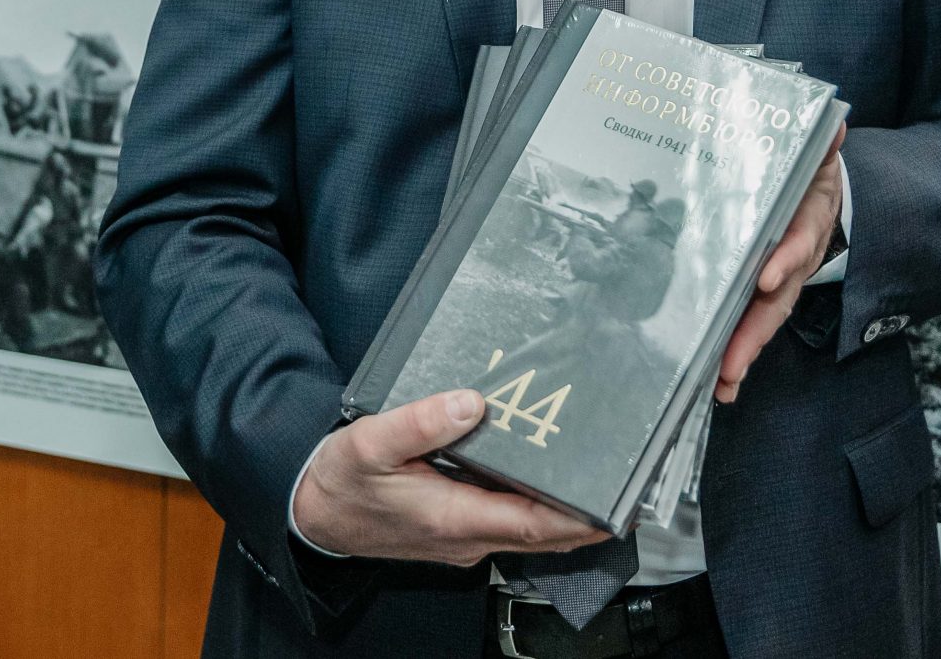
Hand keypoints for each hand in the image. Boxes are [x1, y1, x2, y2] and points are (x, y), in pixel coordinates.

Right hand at [292, 389, 605, 566]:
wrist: (312, 514)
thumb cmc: (340, 481)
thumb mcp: (370, 443)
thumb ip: (420, 422)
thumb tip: (471, 402)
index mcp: (453, 517)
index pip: (534, 525)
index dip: (580, 517)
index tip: (617, 504)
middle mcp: (466, 536)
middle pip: (543, 535)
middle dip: (587, 518)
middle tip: (628, 490)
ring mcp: (462, 537)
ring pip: (528, 532)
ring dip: (565, 516)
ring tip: (599, 481)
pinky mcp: (454, 530)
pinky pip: (508, 524)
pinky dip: (536, 510)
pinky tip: (545, 481)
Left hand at [715, 123, 846, 403]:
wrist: (823, 195)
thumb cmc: (809, 175)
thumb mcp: (818, 157)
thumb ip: (821, 144)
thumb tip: (833, 125)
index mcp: (806, 222)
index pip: (798, 242)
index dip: (785, 261)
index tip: (766, 278)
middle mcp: (795, 260)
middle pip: (778, 300)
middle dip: (755, 333)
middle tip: (731, 364)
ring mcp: (780, 281)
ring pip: (763, 321)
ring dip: (743, 353)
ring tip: (721, 384)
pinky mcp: (762, 293)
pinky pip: (750, 324)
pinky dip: (736, 353)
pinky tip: (716, 382)